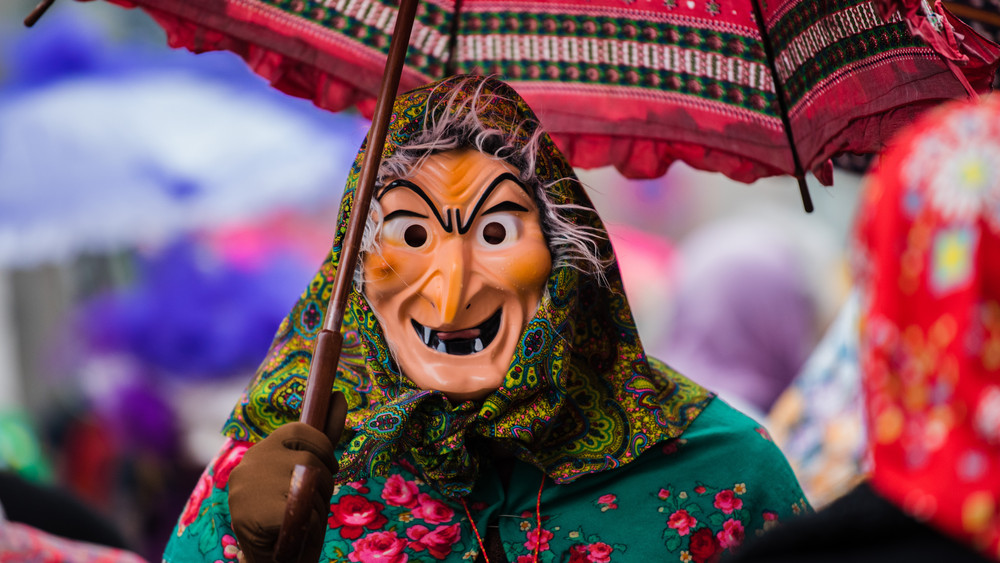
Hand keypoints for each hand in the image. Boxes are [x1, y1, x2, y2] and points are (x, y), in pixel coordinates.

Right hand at [229, 392, 346, 562]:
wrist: (271, 561)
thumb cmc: (293, 514)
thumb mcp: (309, 471)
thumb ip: (323, 436)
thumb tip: (338, 394)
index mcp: (260, 451)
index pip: (299, 429)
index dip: (321, 448)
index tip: (327, 468)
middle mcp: (250, 463)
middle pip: (311, 456)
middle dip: (323, 481)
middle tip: (309, 503)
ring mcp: (251, 486)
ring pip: (311, 481)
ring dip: (316, 505)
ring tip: (300, 519)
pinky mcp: (257, 511)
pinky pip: (305, 508)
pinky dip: (308, 523)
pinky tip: (292, 532)